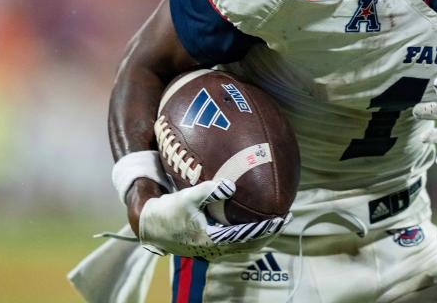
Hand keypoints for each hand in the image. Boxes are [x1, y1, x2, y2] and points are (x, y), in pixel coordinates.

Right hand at [136, 179, 290, 259]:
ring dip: (260, 237)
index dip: (266, 230)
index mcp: (211, 240)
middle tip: (285, 220)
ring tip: (274, 224)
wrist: (152, 227)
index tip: (280, 219)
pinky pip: (235, 245)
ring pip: (243, 248)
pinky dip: (248, 237)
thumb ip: (209, 190)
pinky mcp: (209, 247)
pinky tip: (253, 226)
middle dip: (268, 234)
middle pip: (249, 246)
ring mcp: (212, 251)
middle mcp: (214, 249)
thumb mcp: (188, 197)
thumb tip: (231, 185)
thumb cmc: (169, 210)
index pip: (246, 237)